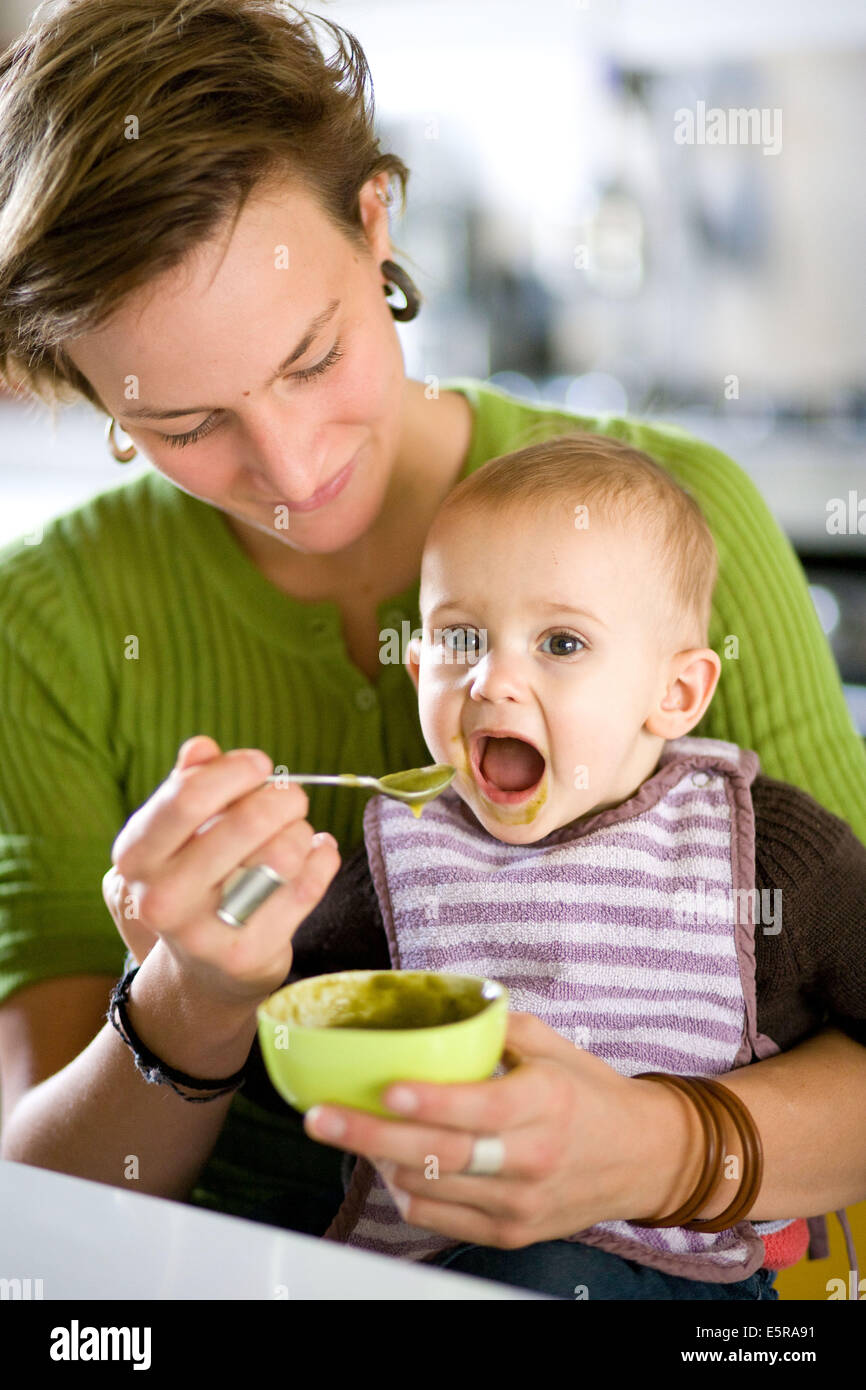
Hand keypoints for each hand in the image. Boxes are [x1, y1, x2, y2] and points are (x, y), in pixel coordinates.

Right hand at [102, 734, 340, 1009]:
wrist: (204, 968)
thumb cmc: (197, 877)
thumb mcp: (179, 831)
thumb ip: (189, 783)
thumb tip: (202, 748)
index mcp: (137, 855)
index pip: (188, 798)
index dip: (234, 772)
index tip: (261, 764)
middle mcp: (161, 897)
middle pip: (245, 824)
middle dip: (282, 799)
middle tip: (292, 796)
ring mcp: (203, 932)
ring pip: (281, 856)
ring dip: (301, 832)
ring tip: (297, 833)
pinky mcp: (247, 955)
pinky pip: (304, 889)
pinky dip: (322, 859)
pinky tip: (318, 852)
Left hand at [303, 1011, 671, 1248]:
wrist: (641, 1157)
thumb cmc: (588, 1093)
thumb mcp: (552, 1045)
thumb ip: (496, 1026)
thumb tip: (438, 1001)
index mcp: (545, 1103)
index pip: (479, 1110)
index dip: (429, 1102)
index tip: (386, 1088)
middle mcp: (533, 1158)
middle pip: (440, 1156)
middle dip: (370, 1136)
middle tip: (320, 1118)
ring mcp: (520, 1203)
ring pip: (431, 1190)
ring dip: (380, 1161)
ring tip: (349, 1131)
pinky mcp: (511, 1233)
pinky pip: (439, 1218)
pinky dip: (406, 1192)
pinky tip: (391, 1164)